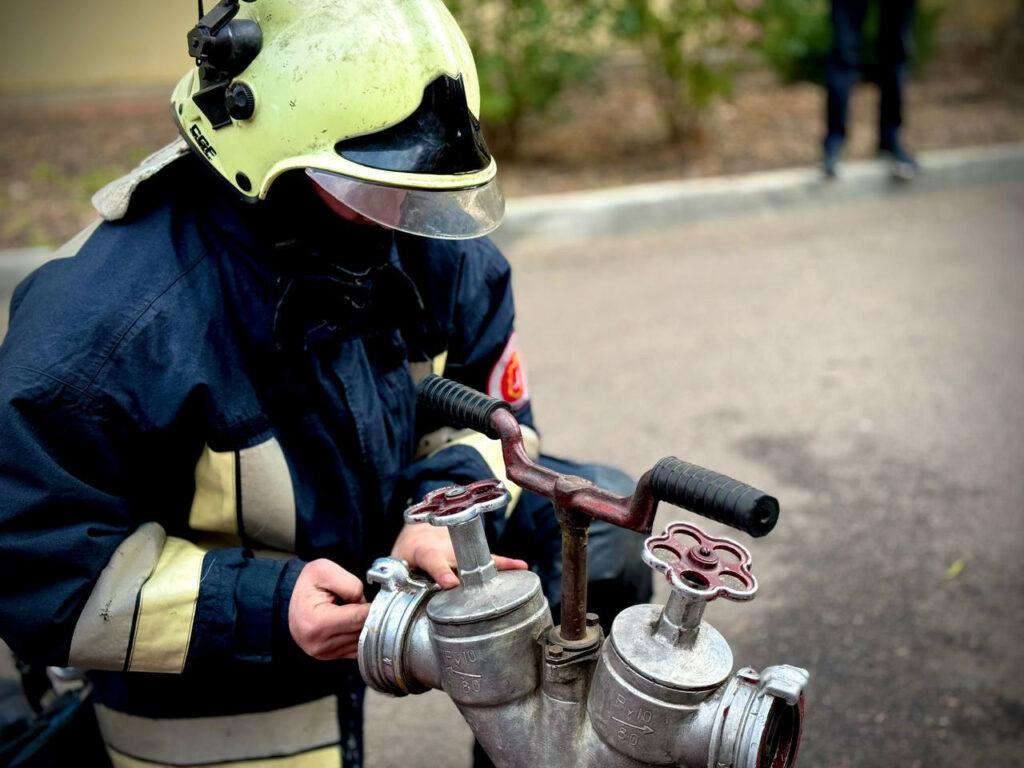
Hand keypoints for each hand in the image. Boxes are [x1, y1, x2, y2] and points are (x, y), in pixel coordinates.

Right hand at [288, 559, 369, 659]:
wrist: (291, 601)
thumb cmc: (308, 585)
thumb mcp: (324, 570)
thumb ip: (349, 584)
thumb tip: (365, 604)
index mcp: (316, 623)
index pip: (359, 618)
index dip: (371, 606)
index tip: (375, 598)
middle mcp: (319, 644)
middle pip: (362, 631)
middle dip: (369, 616)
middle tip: (367, 603)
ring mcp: (324, 653)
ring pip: (363, 642)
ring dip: (366, 626)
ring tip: (356, 612)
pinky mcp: (329, 657)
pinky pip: (357, 649)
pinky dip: (361, 636)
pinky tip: (354, 623)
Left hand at [390, 523, 527, 588]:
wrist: (421, 526)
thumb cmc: (407, 552)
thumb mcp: (394, 564)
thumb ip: (392, 582)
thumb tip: (381, 608)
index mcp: (422, 550)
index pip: (432, 560)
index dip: (441, 571)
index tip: (450, 584)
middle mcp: (444, 545)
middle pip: (461, 557)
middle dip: (474, 567)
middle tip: (490, 581)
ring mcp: (461, 546)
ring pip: (479, 556)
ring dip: (498, 563)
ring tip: (519, 568)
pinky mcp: (472, 551)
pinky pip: (488, 559)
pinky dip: (505, 564)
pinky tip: (521, 568)